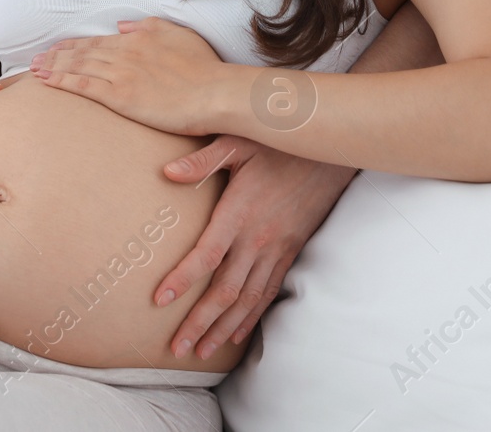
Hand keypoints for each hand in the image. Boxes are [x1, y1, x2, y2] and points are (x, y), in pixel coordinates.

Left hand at [29, 17, 229, 133]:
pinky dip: (60, 81)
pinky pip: (82, 86)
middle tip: (36, 59)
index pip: (98, 41)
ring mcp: (121, 73)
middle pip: (82, 52)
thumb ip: (149, 27)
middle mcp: (125, 52)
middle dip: (57, 55)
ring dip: (53, 66)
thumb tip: (123, 26)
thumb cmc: (205, 68)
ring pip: (78, 66)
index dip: (75, 45)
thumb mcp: (179, 35)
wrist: (215, 92)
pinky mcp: (120, 95)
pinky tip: (45, 81)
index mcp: (139, 38)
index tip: (57, 48)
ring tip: (34, 69)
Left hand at [155, 134, 354, 359]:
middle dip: (199, 322)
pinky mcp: (291, 252)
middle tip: (176, 348)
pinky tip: (235, 334)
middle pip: (225, 290)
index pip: (207, 254)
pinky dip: (251, 317)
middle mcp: (258, 238)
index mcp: (239, 212)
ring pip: (248, 299)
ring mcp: (277, 249)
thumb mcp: (238, 141)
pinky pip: (269, 292)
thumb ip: (203, 160)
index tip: (159, 299)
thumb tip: (167, 172)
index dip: (182, 279)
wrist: (330, 153)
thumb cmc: (278, 143)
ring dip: (222, 328)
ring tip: (201, 350)